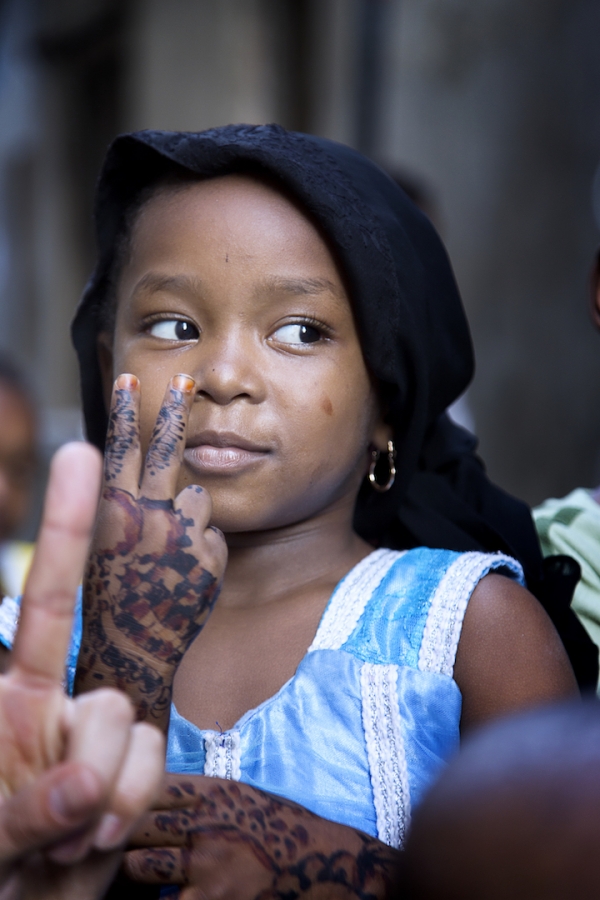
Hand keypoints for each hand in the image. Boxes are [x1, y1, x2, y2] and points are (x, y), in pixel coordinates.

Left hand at [0, 442, 164, 898]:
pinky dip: (127, 811)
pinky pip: (154, 769)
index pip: (49, 596)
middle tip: (52, 835)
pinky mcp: (133, 770)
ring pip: (135, 736)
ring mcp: (103, 737)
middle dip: (85, 771)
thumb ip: (22, 812)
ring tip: (65, 844)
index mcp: (14, 693)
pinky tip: (95, 841)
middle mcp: (63, 701)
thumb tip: (83, 792)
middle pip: (106, 699)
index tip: (83, 452)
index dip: (67, 525)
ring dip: (103, 803)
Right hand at [75, 374, 226, 729]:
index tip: (130, 380)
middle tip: (187, 379)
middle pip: (167, 450)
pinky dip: (203, 550)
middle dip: (175, 409)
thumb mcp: (104, 546)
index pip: (119, 449)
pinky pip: (213, 536)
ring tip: (171, 554)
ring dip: (190, 516)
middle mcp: (147, 517)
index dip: (125, 411)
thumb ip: (124, 508)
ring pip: (199, 498)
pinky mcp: (211, 556)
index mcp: (112, 513)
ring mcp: (182, 535)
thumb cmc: (112, 597)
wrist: (134, 650)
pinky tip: (186, 576)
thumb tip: (145, 474)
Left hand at [123, 773, 400, 898]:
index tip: (110, 805)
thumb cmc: (284, 831)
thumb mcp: (244, 797)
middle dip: (116, 835)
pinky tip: (165, 896)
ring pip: (138, 867)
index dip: (123, 795)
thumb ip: (200, 797)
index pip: (149, 784)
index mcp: (215, 791)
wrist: (329, 865)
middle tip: (104, 843)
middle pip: (135, 822)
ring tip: (128, 873)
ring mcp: (210, 866)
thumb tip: (150, 795)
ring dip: (133, 872)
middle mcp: (209, 822)